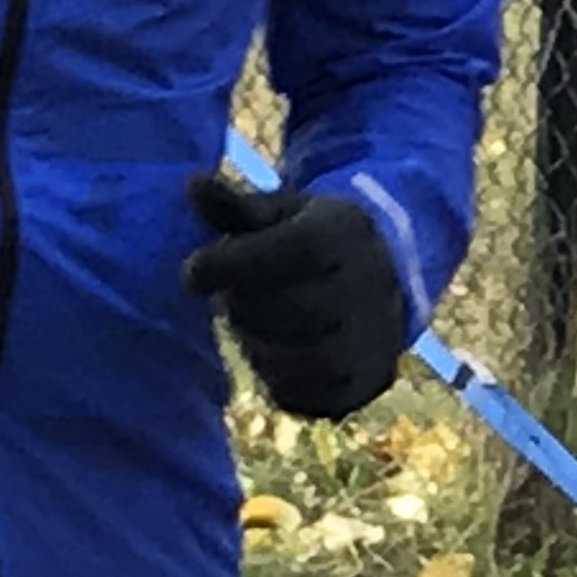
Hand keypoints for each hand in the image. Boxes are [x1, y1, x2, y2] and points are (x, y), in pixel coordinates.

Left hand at [184, 170, 406, 419]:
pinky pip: (311, 392)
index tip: (191, 272)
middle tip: (228, 298)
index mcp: (347, 234)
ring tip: (251, 323)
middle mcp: (370, 286)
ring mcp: (373, 337)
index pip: (298, 250)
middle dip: (244, 305)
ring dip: (258, 343)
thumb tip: (193, 184)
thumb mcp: (280, 212)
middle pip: (294, 307)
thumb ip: (235, 207)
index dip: (236, 263)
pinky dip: (278, 377)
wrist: (386, 279)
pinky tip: (270, 350)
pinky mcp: (366, 380)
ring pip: (301, 356)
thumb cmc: (313, 239)